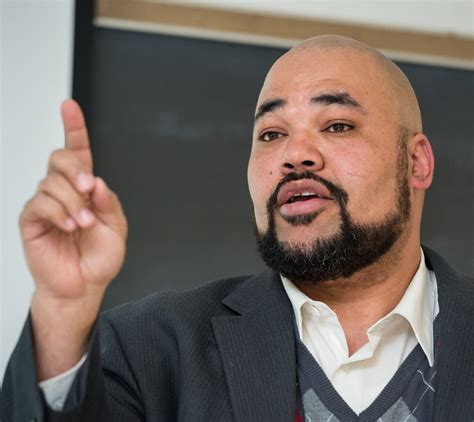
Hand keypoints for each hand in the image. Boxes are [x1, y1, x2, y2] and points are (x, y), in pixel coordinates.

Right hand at [19, 100, 127, 378]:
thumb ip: (108, 201)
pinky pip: (41, 203)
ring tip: (83, 224)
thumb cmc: (99, 257)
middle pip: (61, 157)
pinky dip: (59, 212)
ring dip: (73, 201)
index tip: (69, 106)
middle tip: (89, 189)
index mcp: (85, 189)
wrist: (84, 284)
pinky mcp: (32, 219)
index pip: (78, 152)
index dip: (74, 128)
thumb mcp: (116, 227)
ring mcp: (46, 204)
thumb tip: (95, 180)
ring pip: (52, 181)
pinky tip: (70, 226)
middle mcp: (64, 191)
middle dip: (76, 169)